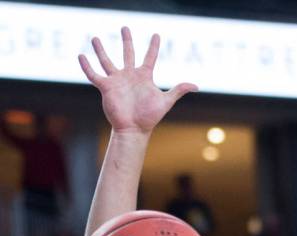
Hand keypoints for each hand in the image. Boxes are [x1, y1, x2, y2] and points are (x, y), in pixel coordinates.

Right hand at [79, 26, 197, 133]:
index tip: (156, 35)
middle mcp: (130, 76)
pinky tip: (81, 55)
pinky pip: (94, 74)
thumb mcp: (166, 101)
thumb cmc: (150, 117)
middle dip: (127, 40)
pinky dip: (87, 66)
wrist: (134, 129)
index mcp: (144, 77)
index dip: (154, 47)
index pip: (149, 57)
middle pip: (128, 53)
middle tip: (125, 27)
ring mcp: (117, 81)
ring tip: (95, 38)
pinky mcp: (106, 88)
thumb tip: (196, 86)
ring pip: (107, 61)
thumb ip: (179, 90)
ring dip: (101, 50)